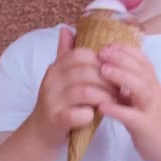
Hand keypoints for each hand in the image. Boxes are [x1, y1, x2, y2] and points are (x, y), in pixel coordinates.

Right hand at [27, 27, 117, 148]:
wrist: (40, 132)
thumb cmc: (58, 101)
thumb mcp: (60, 76)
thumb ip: (65, 53)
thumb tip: (66, 28)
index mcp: (55, 67)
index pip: (81, 54)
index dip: (101, 61)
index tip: (113, 71)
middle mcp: (51, 81)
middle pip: (87, 72)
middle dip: (108, 81)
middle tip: (119, 89)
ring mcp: (52, 101)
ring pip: (86, 92)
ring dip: (104, 97)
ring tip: (113, 102)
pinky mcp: (57, 120)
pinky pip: (80, 113)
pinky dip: (92, 114)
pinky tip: (96, 115)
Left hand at [97, 43, 160, 160]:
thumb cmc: (156, 122)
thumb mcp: (146, 99)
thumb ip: (133, 85)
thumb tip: (113, 69)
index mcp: (153, 85)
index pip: (143, 61)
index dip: (127, 50)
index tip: (109, 44)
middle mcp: (154, 93)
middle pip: (141, 70)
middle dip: (121, 58)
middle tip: (101, 52)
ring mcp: (151, 109)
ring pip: (140, 88)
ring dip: (121, 76)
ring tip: (102, 70)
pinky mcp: (146, 127)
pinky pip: (132, 116)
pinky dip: (117, 110)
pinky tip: (102, 107)